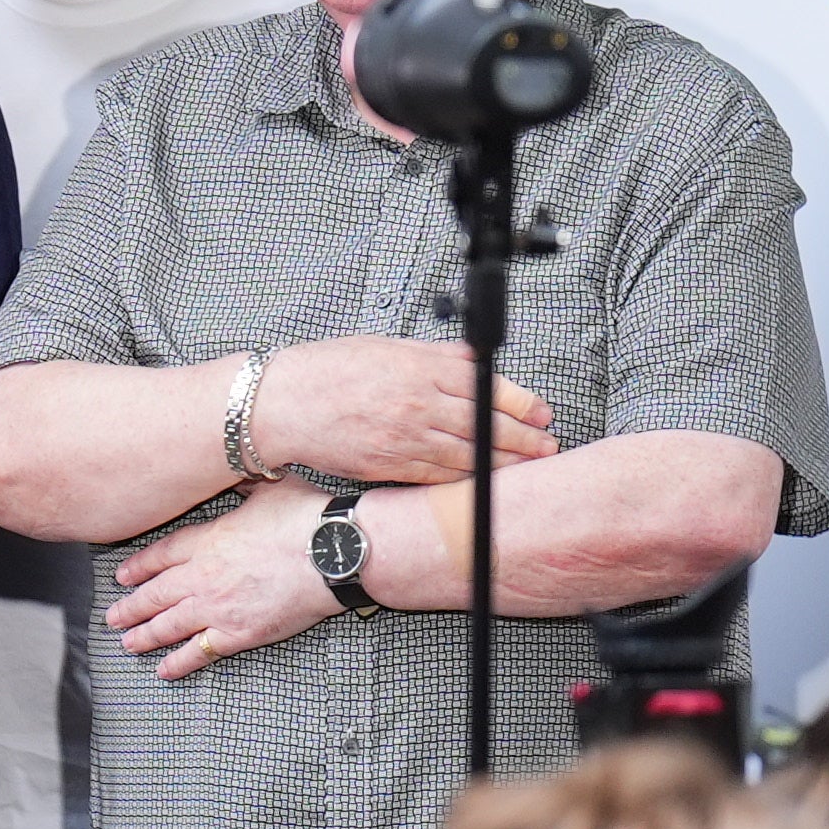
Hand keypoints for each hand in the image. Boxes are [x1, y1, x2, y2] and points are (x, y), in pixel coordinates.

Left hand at [110, 485, 343, 680]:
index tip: (122, 576)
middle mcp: (202, 576)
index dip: (138, 567)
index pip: (159, 555)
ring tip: (128, 642)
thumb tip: (239, 466)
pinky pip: (199, 652)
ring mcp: (217, 607)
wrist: (333, 554)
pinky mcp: (239, 633)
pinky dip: (179, 663)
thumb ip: (245, 483)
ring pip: (168, 625)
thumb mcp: (268, 487)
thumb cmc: (306, 518)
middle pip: (155, 594)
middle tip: (113, 617)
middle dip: (130, 607)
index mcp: (207, 540)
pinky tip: (164, 671)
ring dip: (144, 636)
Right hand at [249, 333, 552, 488]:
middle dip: (524, 438)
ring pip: (469, 456)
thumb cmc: (328, 370)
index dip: (522, 403)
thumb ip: (434, 355)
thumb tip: (473, 360)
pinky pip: (438, 477)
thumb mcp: (387, 347)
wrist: (281, 403)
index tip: (542, 412)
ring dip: (504, 463)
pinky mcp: (389, 465)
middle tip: (547, 445)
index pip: (487, 386)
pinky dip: (466, 480)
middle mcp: (418, 404)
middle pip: (486, 424)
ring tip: (527, 466)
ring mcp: (405, 438)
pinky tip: (484, 481)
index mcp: (421, 368)